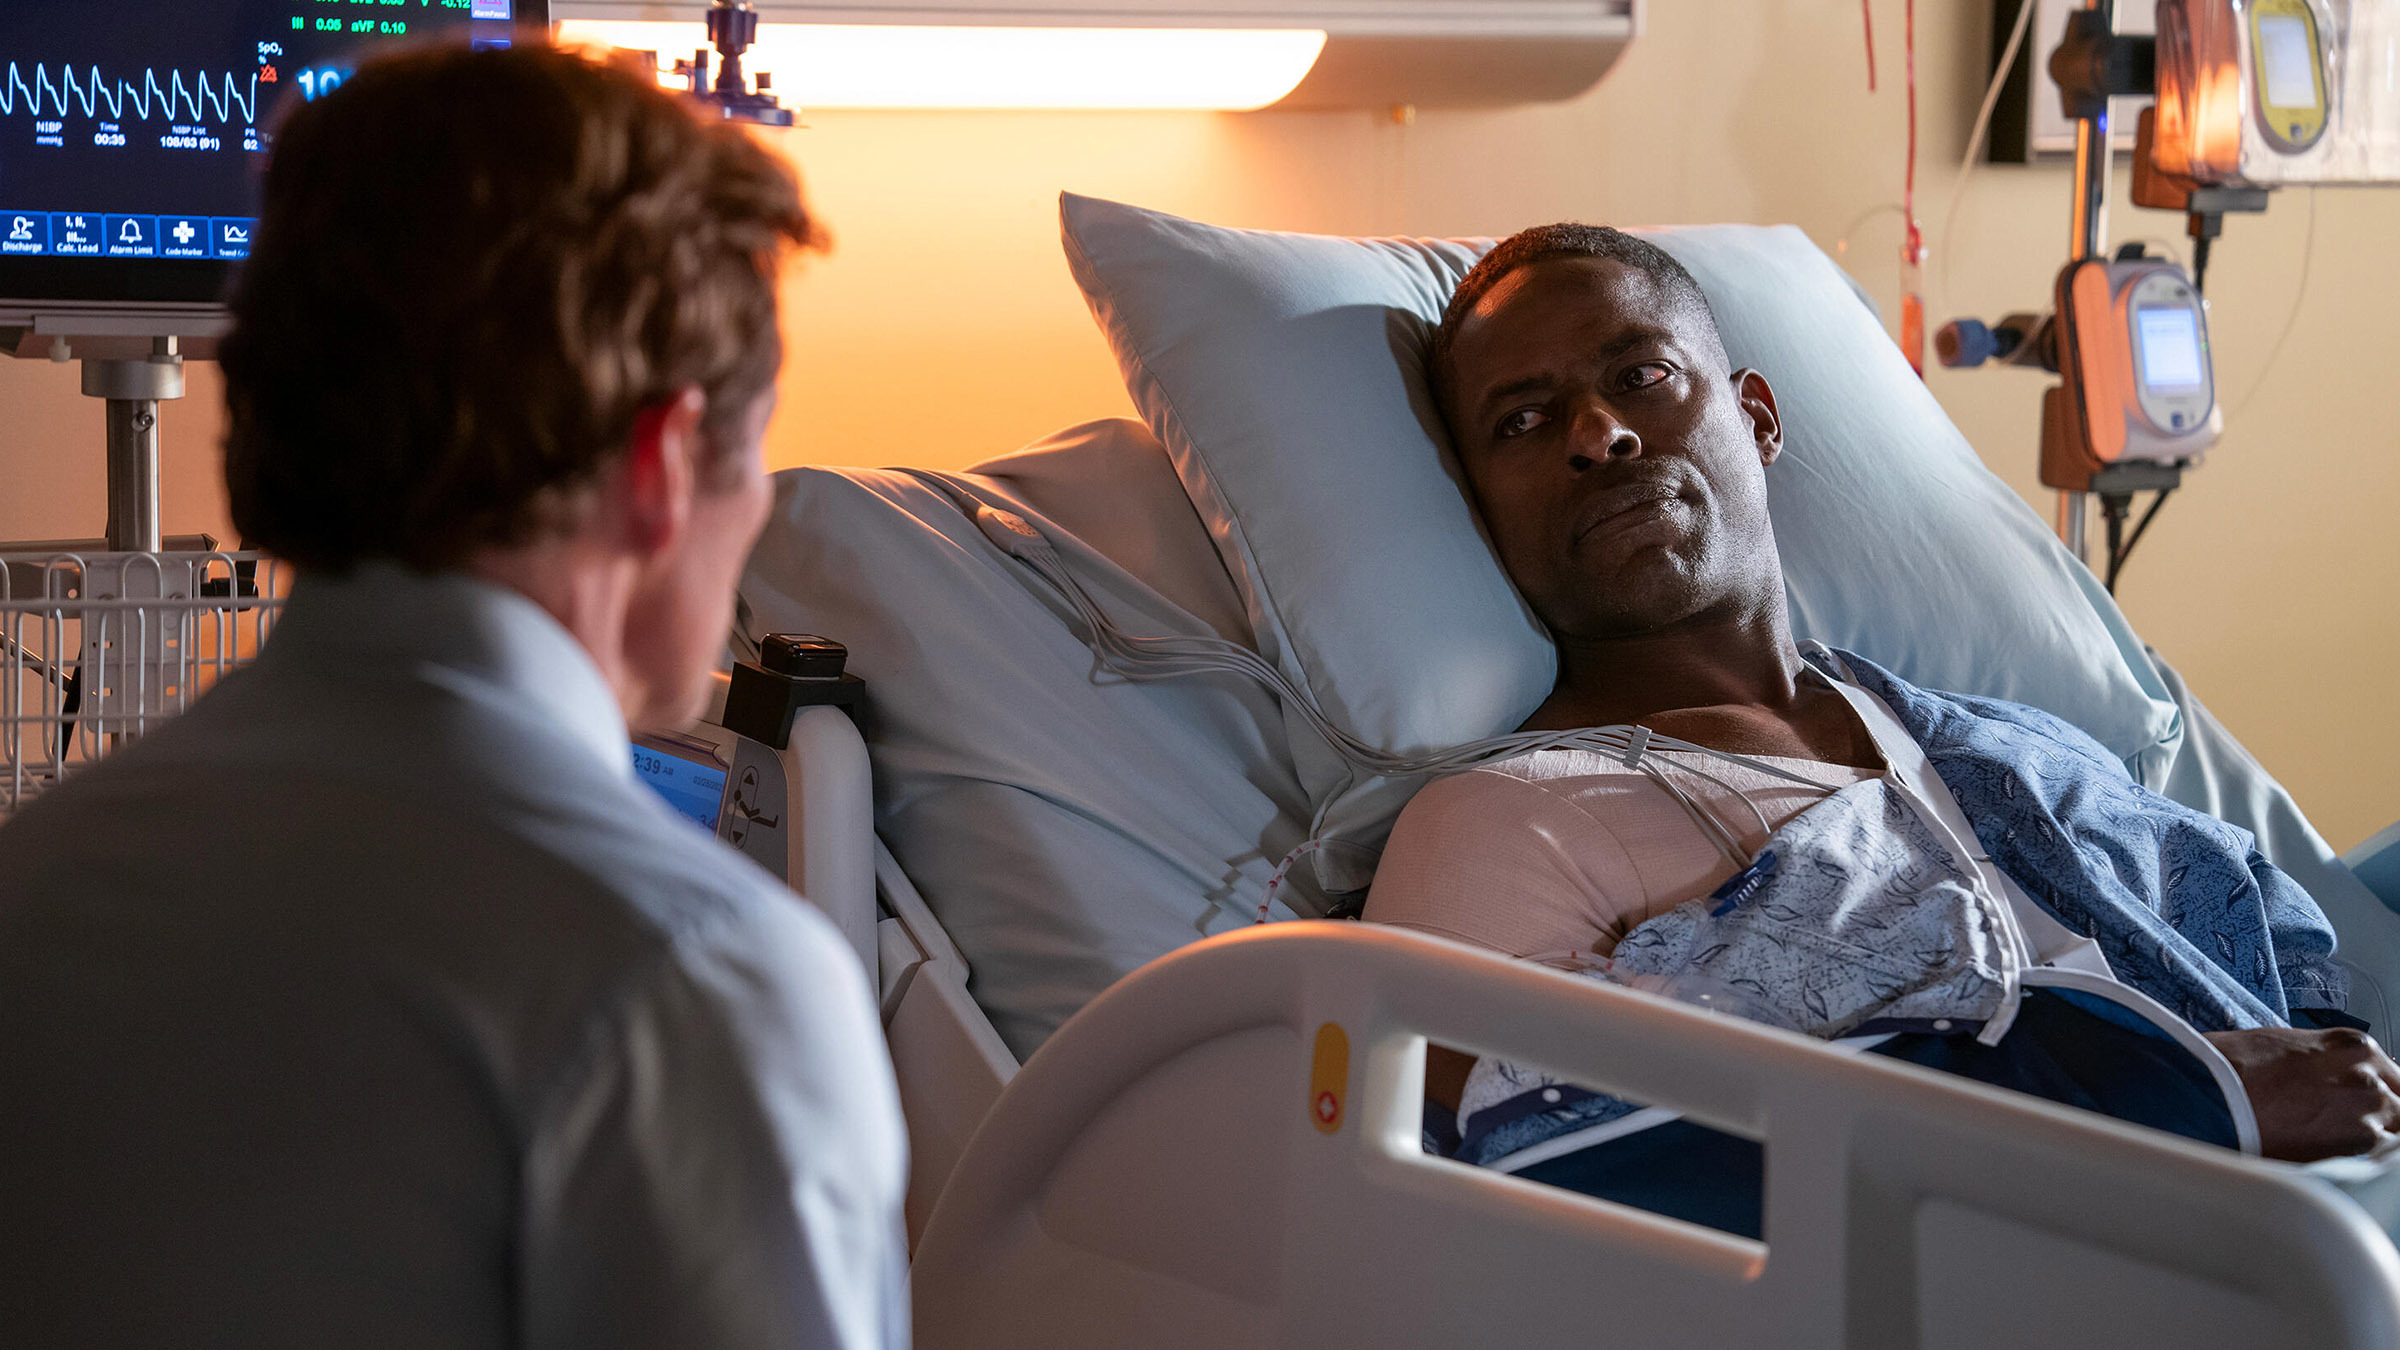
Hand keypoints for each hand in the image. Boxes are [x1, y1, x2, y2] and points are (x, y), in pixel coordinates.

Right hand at [2204, 1026, 2399, 1162]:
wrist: (2208, 1089)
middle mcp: (2368, 1071)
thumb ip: (2322, 1066)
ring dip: (2368, 1141)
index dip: (2378, 1097)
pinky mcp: (2362, 1139)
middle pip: (2399, 1105)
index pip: (2392, 1078)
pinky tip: (2333, 1160)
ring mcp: (2369, 1105)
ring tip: (2332, 1149)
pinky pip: (2382, 1159)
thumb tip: (2326, 1086)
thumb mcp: (2285, 1049)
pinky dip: (2361, 1162)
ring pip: (2395, 1133)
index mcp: (2352, 1045)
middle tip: (2345, 1132)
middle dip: (2380, 1120)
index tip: (2365, 1111)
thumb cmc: (2230, 1067)